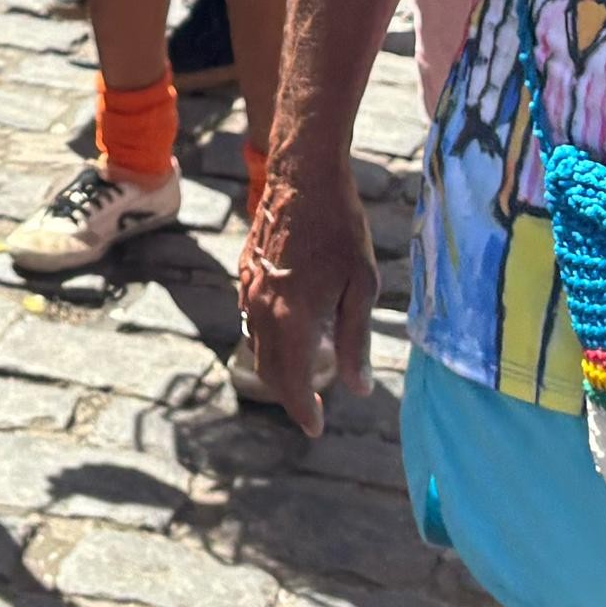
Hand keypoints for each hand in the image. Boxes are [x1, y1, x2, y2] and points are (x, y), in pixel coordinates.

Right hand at [237, 144, 376, 435]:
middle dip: (289, 395)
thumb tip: (358, 388)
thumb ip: (354, 341)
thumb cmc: (341, 230)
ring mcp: (249, 289)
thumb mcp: (360, 287)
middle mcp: (263, 310)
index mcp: (292, 320)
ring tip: (305, 372)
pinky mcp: (245, 271)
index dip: (303, 411)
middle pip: (268, 370)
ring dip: (277, 367)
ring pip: (256, 345)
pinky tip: (288, 331)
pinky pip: (251, 318)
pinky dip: (267, 338)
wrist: (303, 177)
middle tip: (312, 409)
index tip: (317, 429)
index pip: (292, 383)